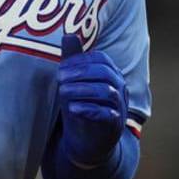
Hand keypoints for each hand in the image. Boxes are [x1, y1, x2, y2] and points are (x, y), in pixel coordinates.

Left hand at [57, 33, 127, 167]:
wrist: (86, 144)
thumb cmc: (80, 107)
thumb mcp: (74, 82)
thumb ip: (73, 60)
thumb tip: (68, 34)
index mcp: (110, 75)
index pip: (101, 59)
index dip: (81, 60)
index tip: (61, 66)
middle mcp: (119, 89)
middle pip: (105, 73)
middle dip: (81, 73)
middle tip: (60, 78)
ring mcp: (119, 108)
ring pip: (107, 92)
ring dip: (82, 90)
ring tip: (63, 92)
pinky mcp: (114, 127)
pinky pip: (107, 115)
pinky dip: (89, 110)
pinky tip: (72, 109)